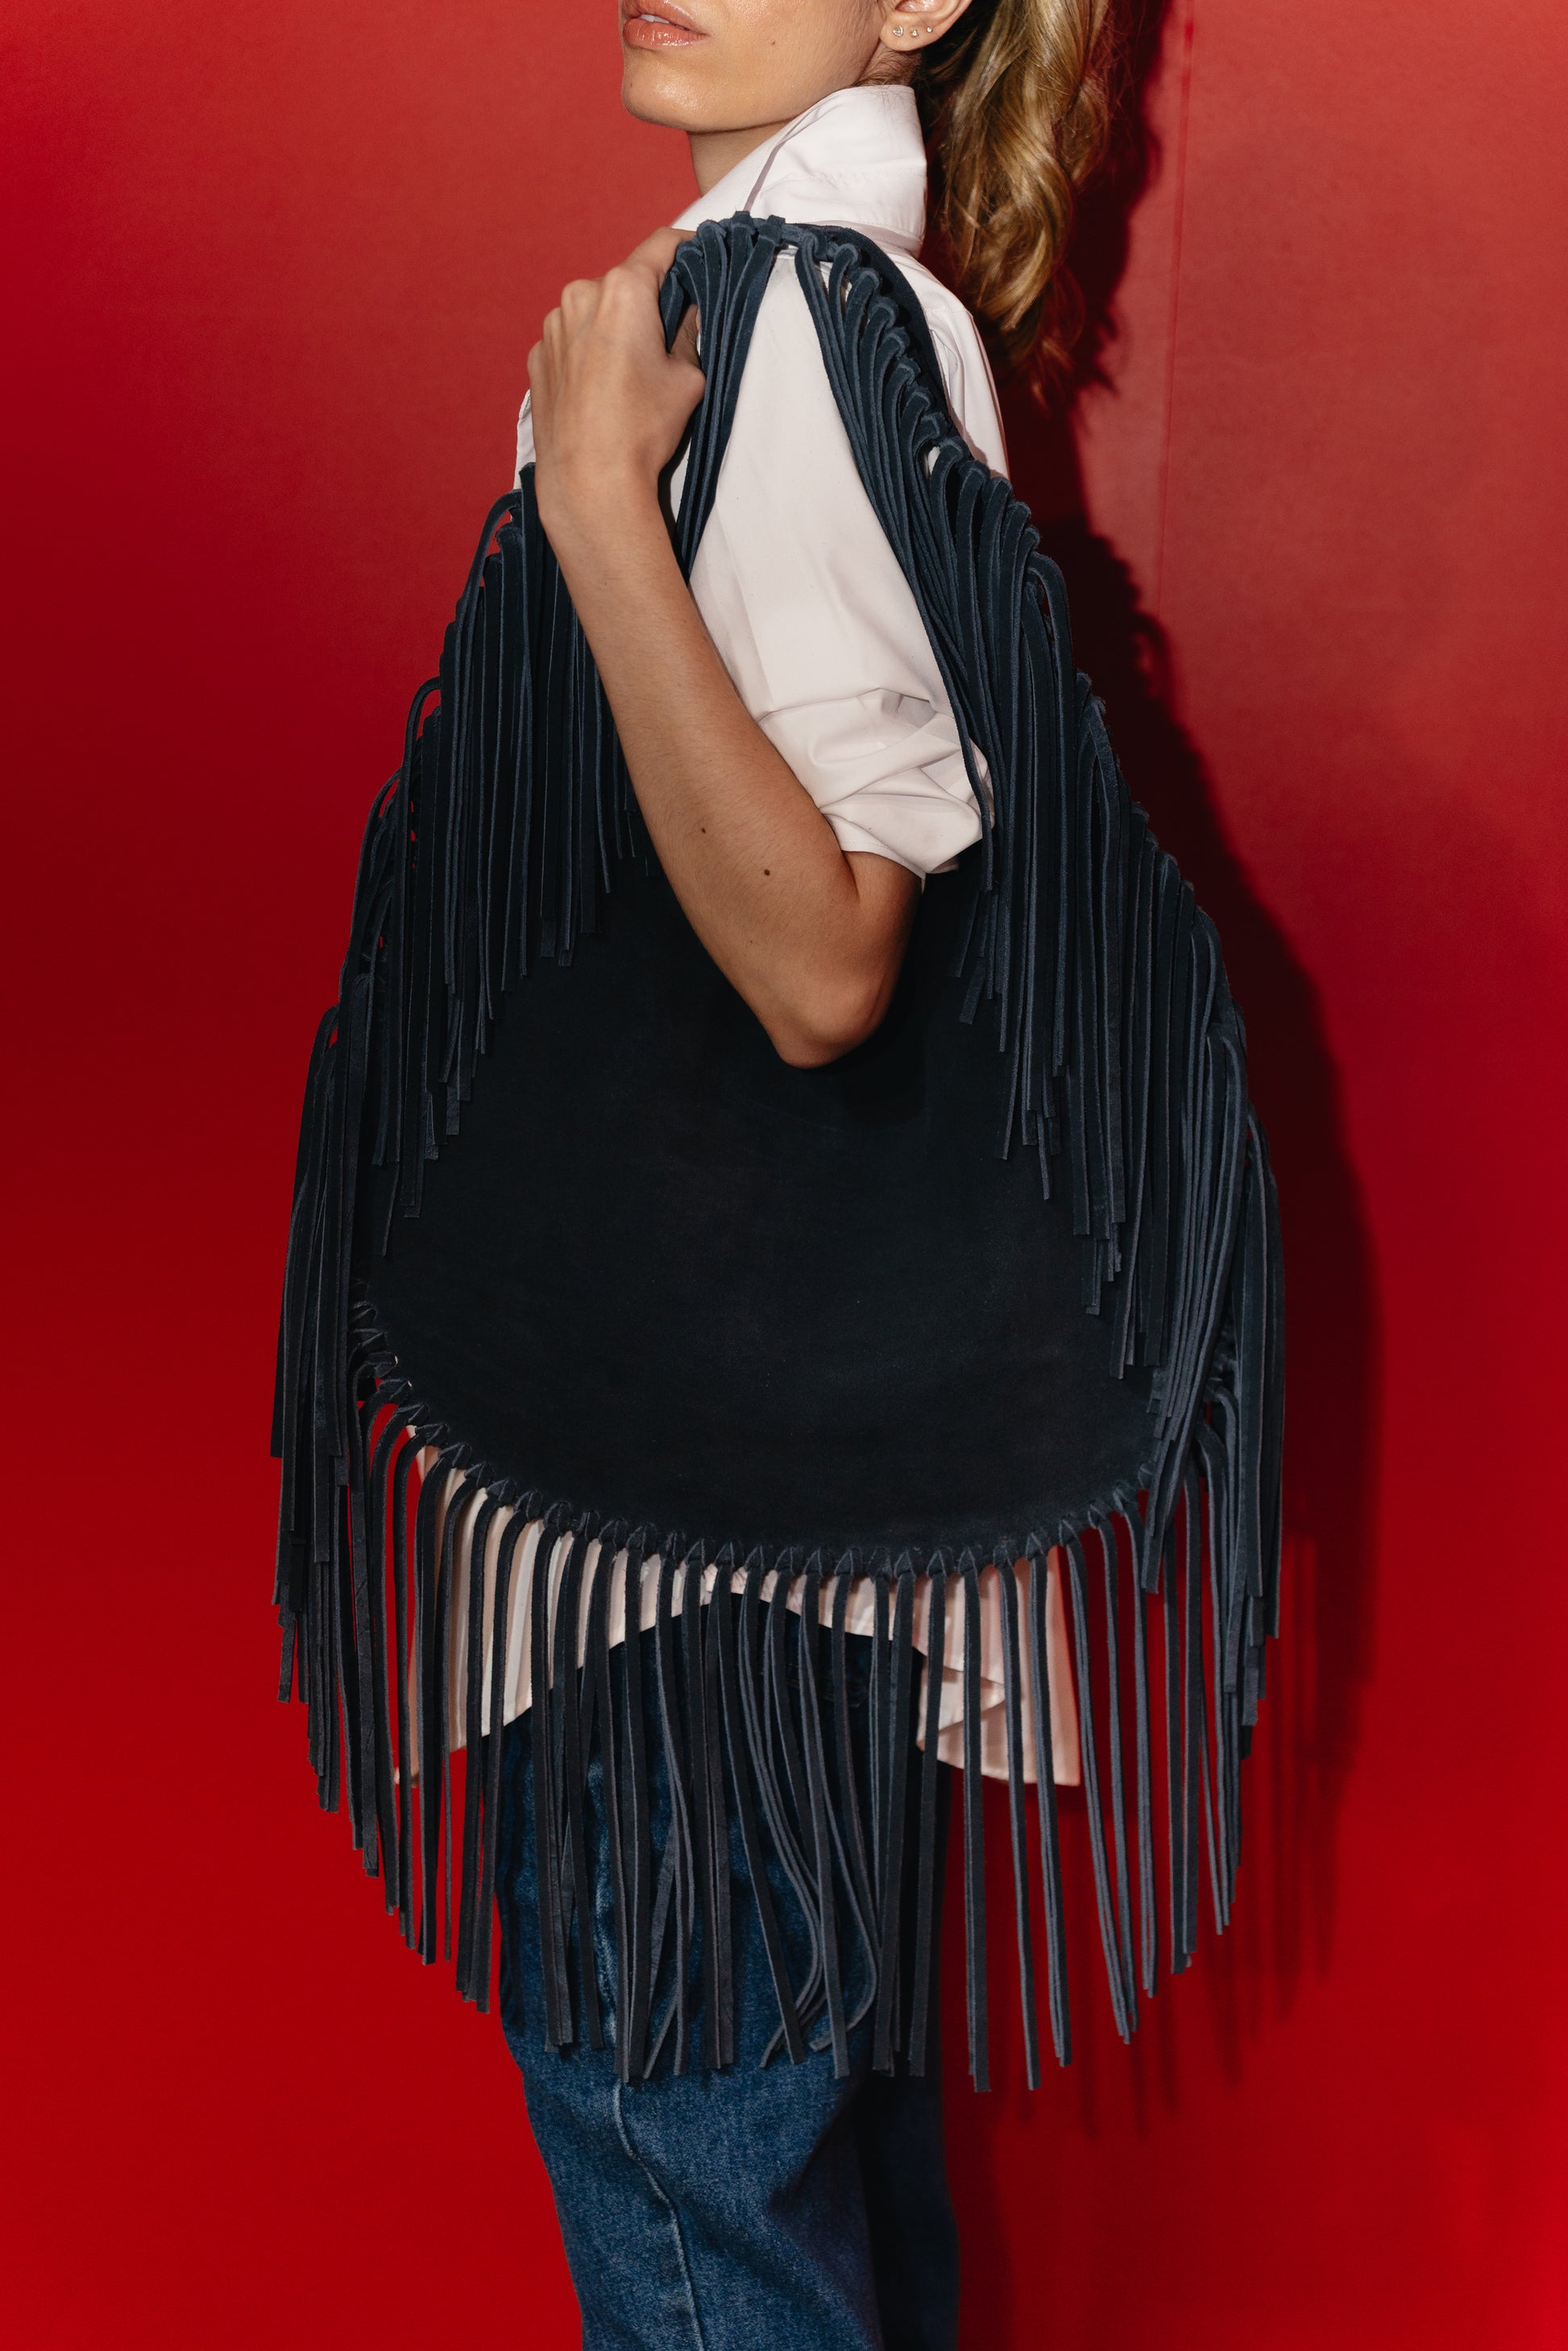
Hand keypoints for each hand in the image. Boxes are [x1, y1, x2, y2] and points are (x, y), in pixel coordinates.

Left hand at [527, 226, 702, 552]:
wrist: (589, 481)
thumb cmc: (642, 428)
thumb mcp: (687, 378)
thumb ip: (689, 333)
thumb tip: (688, 313)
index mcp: (623, 290)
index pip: (661, 246)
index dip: (686, 247)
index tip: (698, 255)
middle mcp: (580, 295)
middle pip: (624, 284)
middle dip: (647, 302)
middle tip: (666, 338)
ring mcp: (552, 326)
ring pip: (594, 312)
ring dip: (613, 327)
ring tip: (628, 373)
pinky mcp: (537, 357)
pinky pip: (570, 341)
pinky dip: (587, 352)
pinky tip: (600, 389)